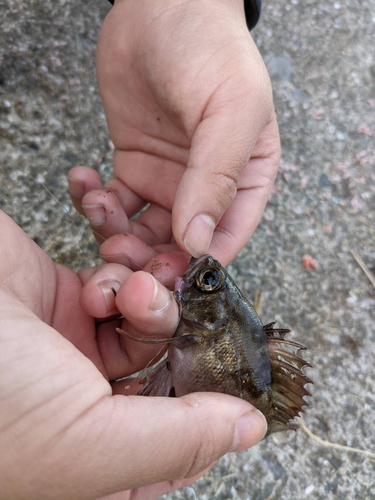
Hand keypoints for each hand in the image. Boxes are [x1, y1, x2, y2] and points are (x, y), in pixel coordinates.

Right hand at [0, 211, 265, 499]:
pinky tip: (103, 271)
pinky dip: (121, 271)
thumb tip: (248, 432)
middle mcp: (87, 404)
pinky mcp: (66, 296)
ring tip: (130, 287)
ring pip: (150, 319)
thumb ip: (175, 441)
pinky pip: (121, 281)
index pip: (176, 443)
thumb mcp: (85, 441)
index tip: (227, 375)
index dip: (206, 409)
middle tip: (153, 307)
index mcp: (91, 457)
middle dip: (172, 334)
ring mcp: (76, 347)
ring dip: (149, 298)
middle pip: (168, 370)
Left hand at [68, 0, 279, 268]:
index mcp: (245, 181)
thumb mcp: (231, 110)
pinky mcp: (132, 168)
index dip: (198, 264)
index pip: (228, 240)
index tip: (166, 276)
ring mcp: (168, 181)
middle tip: (119, 252)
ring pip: (142, 232)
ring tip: (99, 205)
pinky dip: (94, 205)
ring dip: (116, 233)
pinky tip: (84, 183)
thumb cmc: (211, 50)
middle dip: (148, 257)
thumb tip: (200, 242)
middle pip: (180, 245)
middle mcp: (208, 188)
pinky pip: (113, 204)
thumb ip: (218, 177)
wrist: (161, 6)